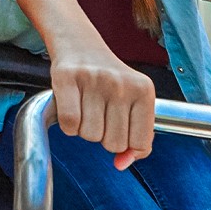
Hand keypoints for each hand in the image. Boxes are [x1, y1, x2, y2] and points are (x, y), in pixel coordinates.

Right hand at [50, 46, 155, 169]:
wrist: (79, 44)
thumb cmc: (108, 80)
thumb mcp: (133, 104)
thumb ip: (136, 139)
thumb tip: (122, 165)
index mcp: (144, 90)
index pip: (140, 143)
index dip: (127, 144)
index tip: (120, 128)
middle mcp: (121, 83)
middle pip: (113, 143)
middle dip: (104, 136)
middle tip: (100, 113)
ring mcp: (94, 79)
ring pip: (90, 136)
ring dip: (85, 129)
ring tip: (86, 107)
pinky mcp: (66, 77)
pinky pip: (69, 125)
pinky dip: (68, 125)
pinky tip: (72, 107)